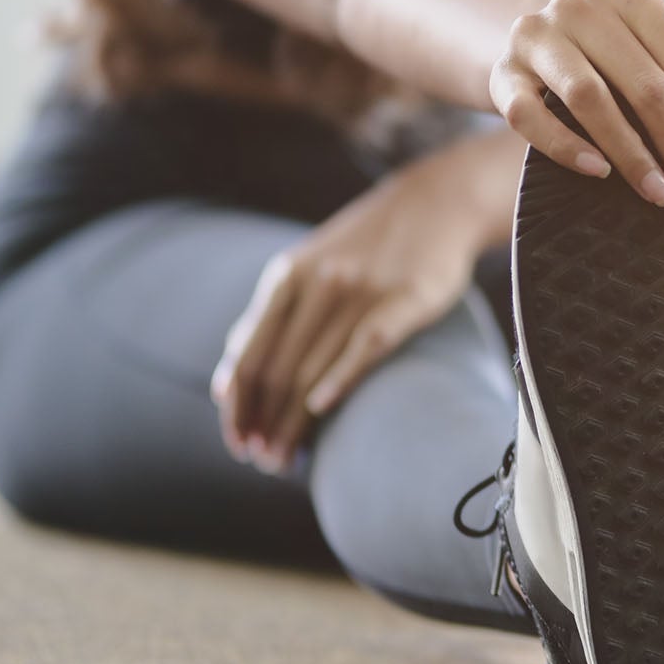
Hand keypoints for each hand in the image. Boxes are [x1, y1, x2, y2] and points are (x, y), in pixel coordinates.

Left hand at [210, 143, 504, 473]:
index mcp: (287, 278)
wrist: (439, 201)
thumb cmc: (370, 245)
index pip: (248, 355)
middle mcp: (319, 284)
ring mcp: (362, 291)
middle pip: (278, 369)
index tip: (238, 442)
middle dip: (264, 423)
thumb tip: (224, 382)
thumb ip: (268, 319)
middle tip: (263, 462)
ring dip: (294, 421)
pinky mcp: (407, 299)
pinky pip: (367, 343)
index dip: (238, 405)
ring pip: (314, 366)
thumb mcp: (308, 267)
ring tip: (285, 458)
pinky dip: (340, 376)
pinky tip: (322, 408)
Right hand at [489, 0, 663, 218]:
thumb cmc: (619, 57)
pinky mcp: (502, 71)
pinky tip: (599, 174)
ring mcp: (537, 34)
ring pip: (590, 99)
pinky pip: (530, 114)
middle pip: (649, 89)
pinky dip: (566, 146)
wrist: (528, 43)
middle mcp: (585, 4)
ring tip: (662, 196)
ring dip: (632, 154)